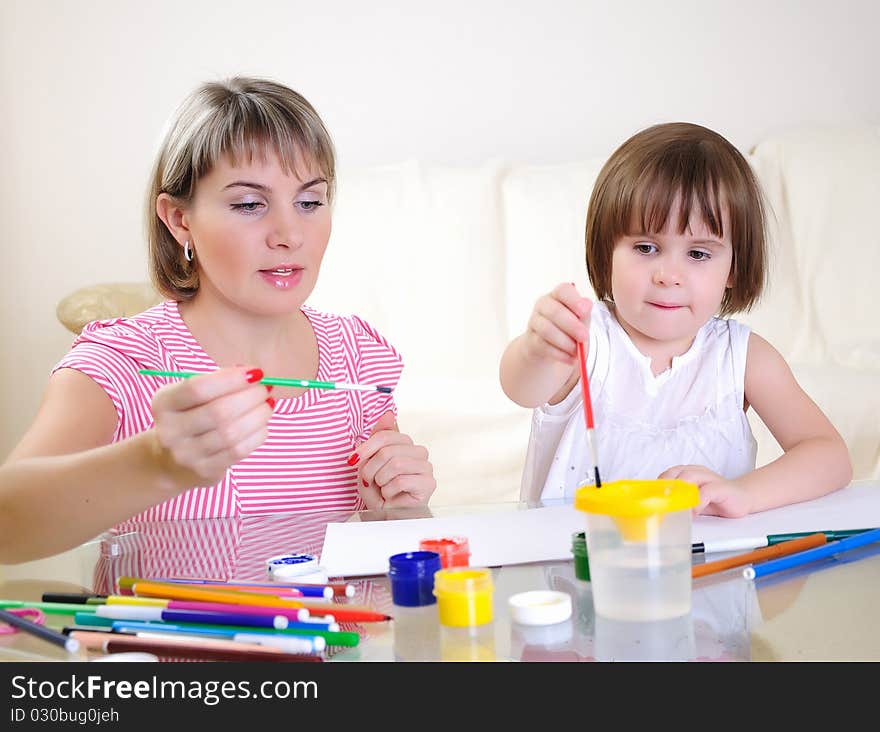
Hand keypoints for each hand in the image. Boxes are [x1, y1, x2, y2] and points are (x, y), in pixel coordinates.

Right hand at [149, 367, 273, 488]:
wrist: (169, 464)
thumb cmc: (189, 418)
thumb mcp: (189, 398)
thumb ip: (216, 384)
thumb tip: (253, 375)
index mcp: (163, 404)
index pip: (197, 389)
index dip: (231, 379)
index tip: (256, 372)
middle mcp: (170, 431)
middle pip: (219, 411)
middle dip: (250, 397)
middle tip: (265, 390)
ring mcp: (187, 454)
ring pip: (232, 433)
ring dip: (258, 416)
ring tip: (267, 405)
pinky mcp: (205, 471)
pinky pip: (238, 451)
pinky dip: (257, 435)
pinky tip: (262, 425)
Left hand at [352, 410, 435, 508]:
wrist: (388, 516)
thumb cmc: (380, 491)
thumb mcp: (371, 463)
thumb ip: (379, 438)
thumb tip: (388, 413)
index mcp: (406, 444)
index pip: (386, 435)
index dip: (366, 447)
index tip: (353, 460)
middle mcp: (419, 452)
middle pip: (388, 450)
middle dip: (371, 468)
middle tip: (369, 481)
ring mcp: (426, 467)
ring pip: (395, 464)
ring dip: (380, 480)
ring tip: (382, 489)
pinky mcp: (429, 483)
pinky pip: (401, 480)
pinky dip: (389, 491)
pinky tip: (392, 496)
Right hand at [522, 282, 591, 364]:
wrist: (549, 346)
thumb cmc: (567, 328)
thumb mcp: (580, 319)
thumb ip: (584, 313)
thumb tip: (587, 304)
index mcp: (558, 295)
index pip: (563, 290)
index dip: (574, 300)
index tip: (585, 311)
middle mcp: (543, 305)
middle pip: (554, 311)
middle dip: (572, 325)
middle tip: (584, 337)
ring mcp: (534, 322)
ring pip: (547, 329)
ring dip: (565, 342)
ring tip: (577, 351)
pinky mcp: (530, 340)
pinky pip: (543, 346)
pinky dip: (559, 354)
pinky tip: (570, 359)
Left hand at [658, 465, 751, 517]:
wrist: (744, 497)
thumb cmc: (716, 499)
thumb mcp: (694, 500)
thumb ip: (680, 502)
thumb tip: (660, 512)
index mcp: (688, 472)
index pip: (668, 474)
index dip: (658, 485)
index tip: (650, 499)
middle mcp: (697, 472)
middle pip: (675, 473)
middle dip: (665, 488)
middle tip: (659, 503)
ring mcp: (709, 478)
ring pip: (688, 477)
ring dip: (679, 492)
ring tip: (674, 507)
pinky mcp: (721, 487)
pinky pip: (706, 491)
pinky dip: (697, 502)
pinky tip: (693, 512)